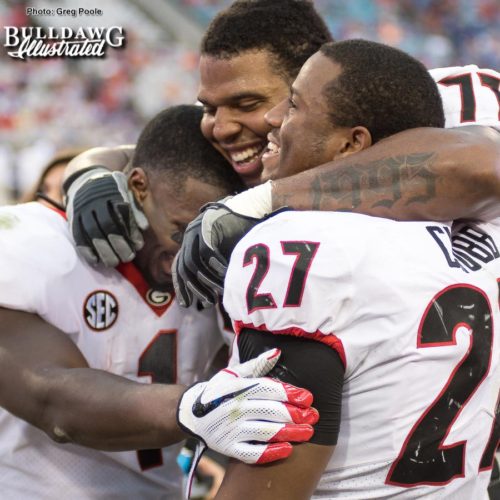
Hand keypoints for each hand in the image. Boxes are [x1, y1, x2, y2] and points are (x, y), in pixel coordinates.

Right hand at [64, 148, 147, 266]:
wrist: (85, 178)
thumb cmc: (113, 190)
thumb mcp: (126, 192)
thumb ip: (135, 209)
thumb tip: (144, 227)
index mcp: (112, 193)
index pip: (123, 215)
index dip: (131, 232)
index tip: (138, 246)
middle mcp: (95, 201)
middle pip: (108, 225)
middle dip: (119, 244)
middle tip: (128, 258)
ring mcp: (82, 209)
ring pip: (92, 232)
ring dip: (103, 250)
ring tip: (113, 263)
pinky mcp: (73, 218)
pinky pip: (77, 235)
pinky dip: (86, 249)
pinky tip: (95, 260)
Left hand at [173, 201, 260, 307]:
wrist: (254, 209)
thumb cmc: (242, 233)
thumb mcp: (224, 254)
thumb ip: (214, 269)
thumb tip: (209, 296)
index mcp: (190, 242)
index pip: (179, 267)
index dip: (181, 287)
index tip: (186, 304)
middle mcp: (190, 235)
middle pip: (184, 267)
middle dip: (194, 288)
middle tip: (207, 302)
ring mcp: (197, 228)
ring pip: (194, 262)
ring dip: (206, 280)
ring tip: (219, 292)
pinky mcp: (208, 225)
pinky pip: (207, 251)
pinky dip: (215, 265)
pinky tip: (225, 275)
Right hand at [177, 349, 317, 464]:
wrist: (191, 413)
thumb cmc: (219, 391)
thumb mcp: (233, 373)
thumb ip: (257, 365)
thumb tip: (278, 352)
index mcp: (238, 388)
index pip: (268, 389)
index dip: (290, 393)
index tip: (308, 398)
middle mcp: (235, 408)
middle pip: (270, 411)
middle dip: (295, 414)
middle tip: (313, 416)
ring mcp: (231, 429)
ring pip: (265, 432)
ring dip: (289, 433)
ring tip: (308, 433)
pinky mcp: (228, 447)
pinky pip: (251, 453)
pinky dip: (269, 453)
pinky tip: (286, 449)